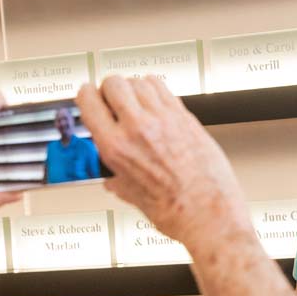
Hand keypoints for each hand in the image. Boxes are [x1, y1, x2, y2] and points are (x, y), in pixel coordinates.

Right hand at [76, 76, 252, 254]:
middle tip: (112, 100)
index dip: (87, 96)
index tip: (90, 98)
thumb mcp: (130, 195)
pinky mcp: (185, 117)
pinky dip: (156, 91)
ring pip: (140, 81)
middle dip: (109, 89)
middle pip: (114, 83)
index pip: (89, 101)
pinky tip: (157, 105)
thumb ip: (116, 178)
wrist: (209, 214)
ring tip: (136, 103)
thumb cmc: (175, 211)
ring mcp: (164, 119)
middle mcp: (138, 128)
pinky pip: (164, 89)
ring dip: (134, 88)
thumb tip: (109, 174)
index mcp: (116, 147)